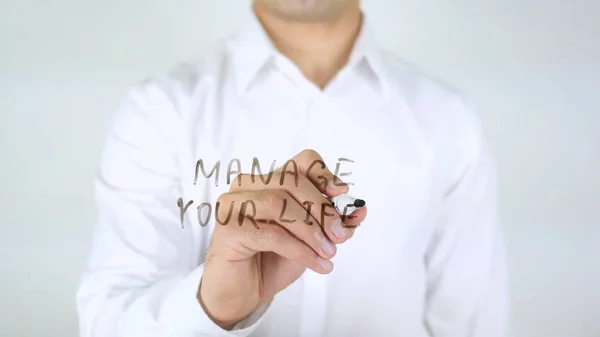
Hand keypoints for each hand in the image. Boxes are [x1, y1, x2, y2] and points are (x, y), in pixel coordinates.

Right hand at [197, 149, 366, 328]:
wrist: (244, 294)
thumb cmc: (274, 261)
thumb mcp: (312, 240)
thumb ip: (333, 223)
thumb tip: (360, 209)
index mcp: (269, 181)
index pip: (300, 162)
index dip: (324, 174)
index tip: (342, 194)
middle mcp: (247, 186)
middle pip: (291, 180)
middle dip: (321, 208)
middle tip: (339, 235)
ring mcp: (233, 205)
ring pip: (280, 203)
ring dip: (311, 231)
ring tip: (328, 252)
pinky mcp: (228, 229)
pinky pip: (271, 233)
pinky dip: (300, 249)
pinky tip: (316, 263)